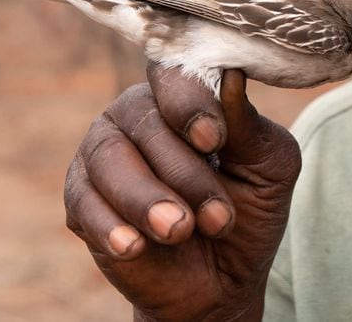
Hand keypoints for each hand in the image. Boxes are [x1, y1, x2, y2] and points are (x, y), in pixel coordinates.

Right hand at [64, 65, 300, 320]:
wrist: (223, 278)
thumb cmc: (251, 207)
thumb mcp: (270, 167)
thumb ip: (249, 126)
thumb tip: (233, 76)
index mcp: (187, 94)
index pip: (176, 74)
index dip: (191, 103)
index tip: (214, 141)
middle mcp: (139, 112)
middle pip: (147, 121)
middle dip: (186, 173)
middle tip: (218, 218)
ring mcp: (104, 153)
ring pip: (110, 158)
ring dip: (147, 198)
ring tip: (180, 231)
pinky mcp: (82, 199)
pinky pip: (84, 202)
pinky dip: (111, 225)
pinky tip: (136, 245)